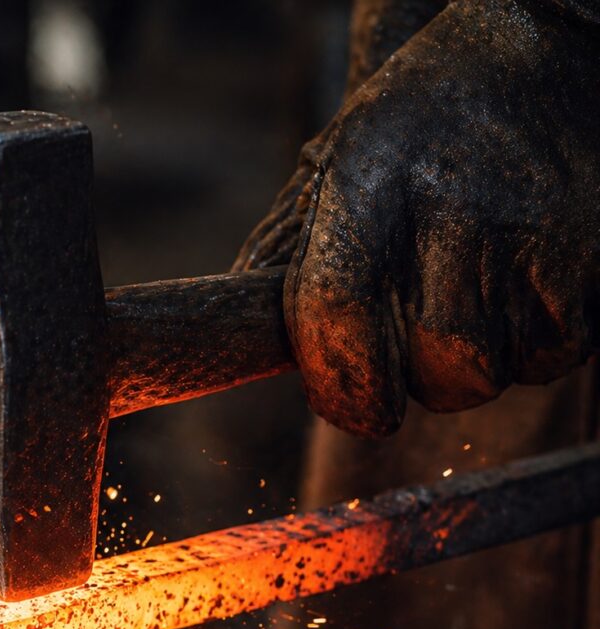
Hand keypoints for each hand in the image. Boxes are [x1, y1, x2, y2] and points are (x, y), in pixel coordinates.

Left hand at [237, 0, 599, 436]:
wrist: (555, 50)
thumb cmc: (425, 125)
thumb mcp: (344, 158)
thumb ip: (293, 246)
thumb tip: (240, 317)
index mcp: (375, 180)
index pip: (339, 310)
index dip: (339, 383)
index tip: (349, 403)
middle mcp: (458, 208)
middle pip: (432, 370)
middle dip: (414, 379)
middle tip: (414, 338)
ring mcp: (537, 234)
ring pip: (489, 374)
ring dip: (472, 362)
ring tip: (470, 294)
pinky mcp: (597, 258)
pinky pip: (552, 357)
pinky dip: (531, 346)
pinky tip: (518, 289)